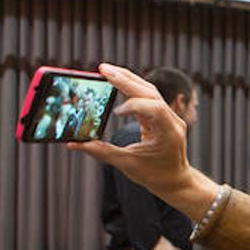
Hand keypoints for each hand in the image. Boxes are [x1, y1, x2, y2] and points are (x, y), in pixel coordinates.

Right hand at [69, 64, 219, 217]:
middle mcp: (173, 121)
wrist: (176, 181)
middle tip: (102, 69)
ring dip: (128, 79)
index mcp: (169, 133)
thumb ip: (101, 152)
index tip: (116, 113)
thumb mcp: (128, 165)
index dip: (134, 105)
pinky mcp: (163, 116)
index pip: (154, 108)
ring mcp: (170, 117)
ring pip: (150, 91)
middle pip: (150, 92)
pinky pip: (148, 97)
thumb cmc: (155, 175)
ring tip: (106, 70)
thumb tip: (73, 143)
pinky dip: (132, 88)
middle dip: (126, 80)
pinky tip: (116, 81)